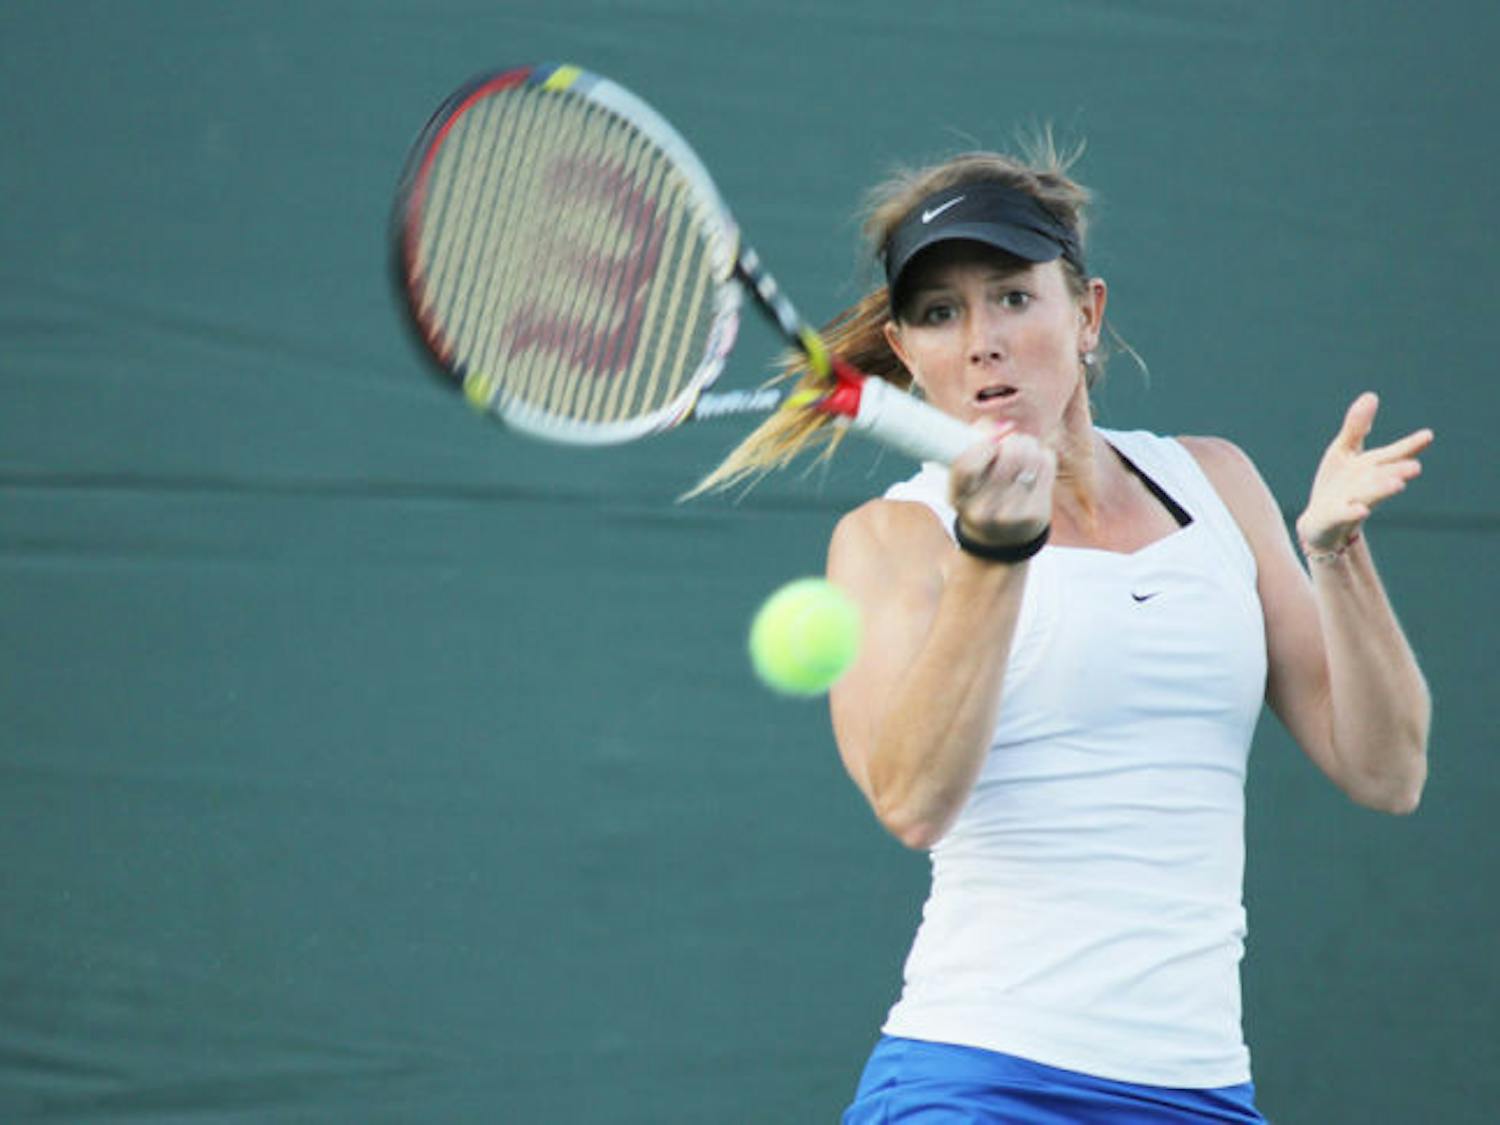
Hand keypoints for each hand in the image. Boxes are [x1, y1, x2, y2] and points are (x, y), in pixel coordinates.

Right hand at [948, 422, 1055, 546]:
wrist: (1000, 541)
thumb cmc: (980, 494)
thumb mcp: (966, 476)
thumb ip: (975, 441)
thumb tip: (1005, 428)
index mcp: (958, 498)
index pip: (967, 465)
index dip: (983, 445)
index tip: (991, 442)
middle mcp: (982, 511)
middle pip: (1009, 457)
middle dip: (1014, 441)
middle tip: (1013, 441)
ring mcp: (1010, 516)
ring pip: (1031, 457)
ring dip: (1030, 446)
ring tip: (1025, 451)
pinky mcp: (1035, 514)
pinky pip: (1046, 466)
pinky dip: (1044, 456)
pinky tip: (1036, 464)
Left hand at [1295, 392, 1432, 551]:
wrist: (1321, 522)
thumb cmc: (1337, 483)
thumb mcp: (1344, 450)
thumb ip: (1357, 427)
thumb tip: (1371, 395)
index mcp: (1372, 467)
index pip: (1394, 455)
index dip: (1410, 446)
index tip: (1428, 435)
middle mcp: (1368, 484)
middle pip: (1385, 475)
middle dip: (1399, 470)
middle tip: (1416, 467)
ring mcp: (1353, 500)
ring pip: (1370, 494)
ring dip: (1384, 489)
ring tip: (1399, 483)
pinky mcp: (1336, 515)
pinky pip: (1345, 513)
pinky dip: (1353, 511)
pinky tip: (1362, 510)